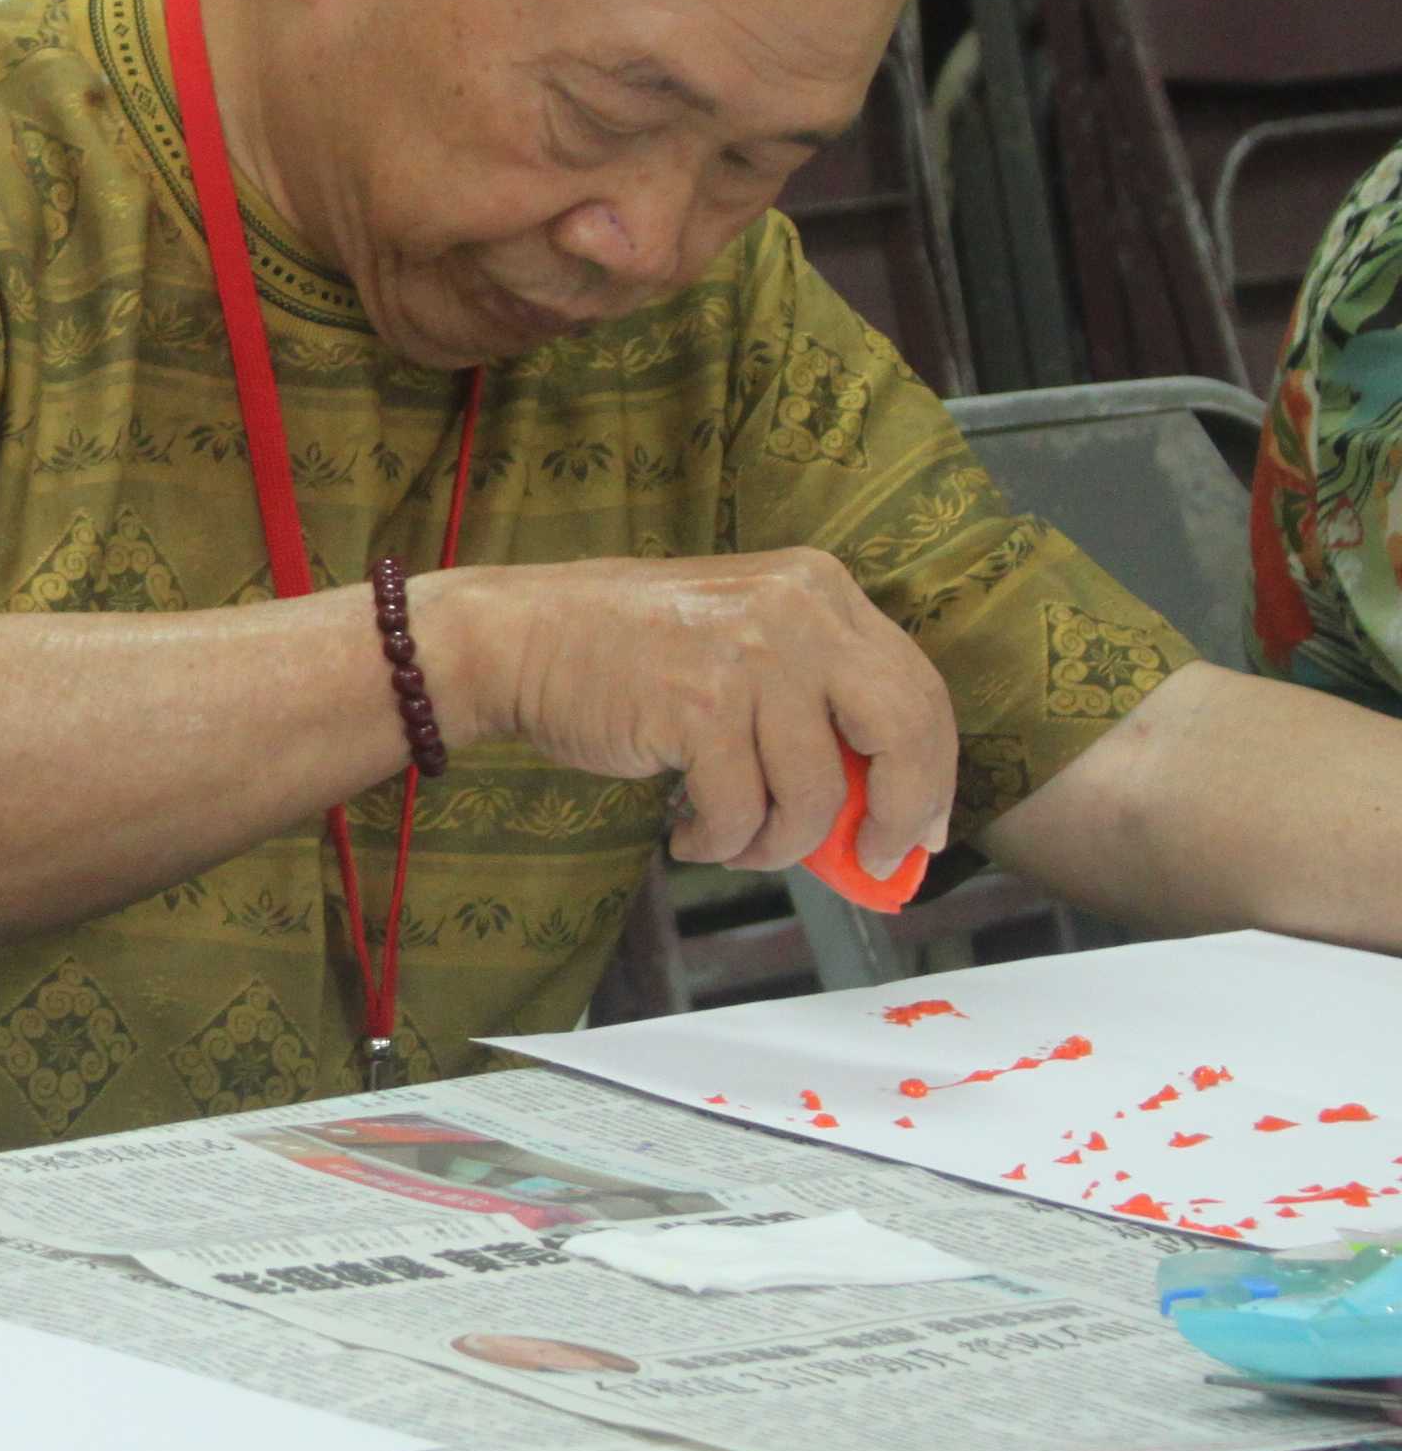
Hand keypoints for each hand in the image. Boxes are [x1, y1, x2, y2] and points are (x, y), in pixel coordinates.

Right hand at [422, 548, 957, 875]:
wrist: (516, 639)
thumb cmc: (627, 654)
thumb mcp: (743, 643)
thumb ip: (814, 701)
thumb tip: (879, 813)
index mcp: (819, 591)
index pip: (918, 689)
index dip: (932, 772)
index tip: (920, 829)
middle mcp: (797, 612)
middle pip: (903, 732)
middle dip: (896, 815)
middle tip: (868, 859)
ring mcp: (748, 656)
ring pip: (815, 792)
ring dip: (777, 843)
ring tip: (734, 843)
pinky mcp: (697, 705)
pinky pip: (742, 811)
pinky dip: (720, 841)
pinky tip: (689, 833)